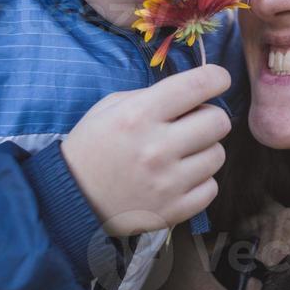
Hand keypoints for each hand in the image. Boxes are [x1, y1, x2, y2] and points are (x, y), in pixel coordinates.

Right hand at [61, 64, 231, 235]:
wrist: (70, 201)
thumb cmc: (92, 147)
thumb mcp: (110, 108)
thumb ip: (152, 96)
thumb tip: (194, 93)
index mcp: (139, 115)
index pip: (198, 85)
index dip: (217, 77)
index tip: (218, 80)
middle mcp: (157, 148)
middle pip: (219, 121)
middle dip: (210, 117)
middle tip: (192, 124)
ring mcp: (167, 183)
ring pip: (218, 155)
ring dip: (205, 150)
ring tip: (182, 154)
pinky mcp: (173, 211)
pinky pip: (211, 188)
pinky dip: (201, 182)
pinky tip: (181, 178)